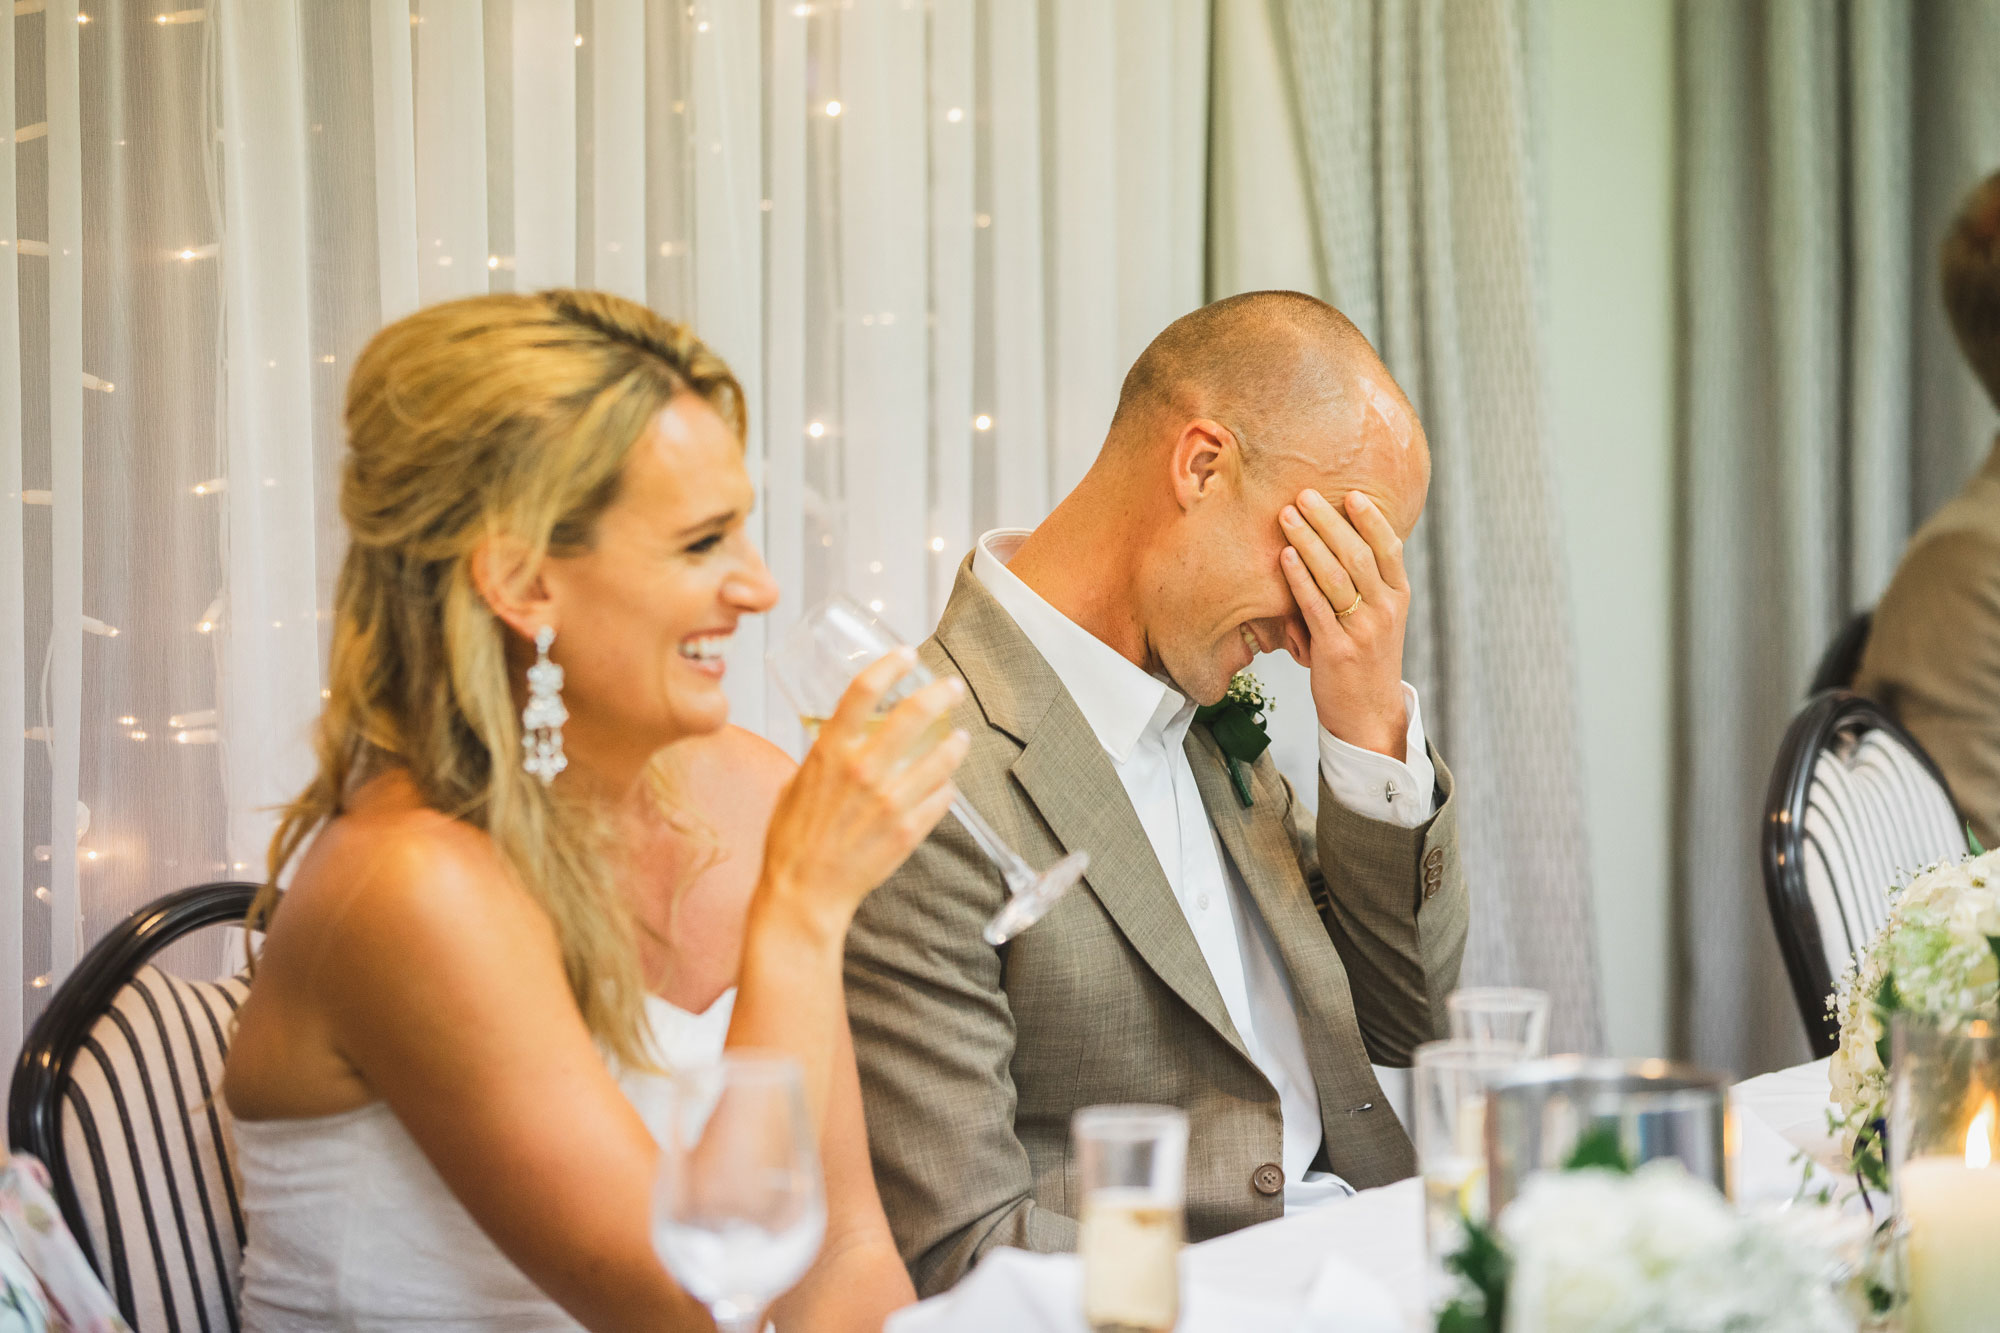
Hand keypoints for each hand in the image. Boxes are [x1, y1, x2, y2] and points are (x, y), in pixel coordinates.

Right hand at [755, 648, 968, 939]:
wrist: (804, 894)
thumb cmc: (791, 841)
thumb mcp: (795, 784)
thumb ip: (822, 757)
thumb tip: (840, 737)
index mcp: (829, 753)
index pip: (862, 691)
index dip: (889, 665)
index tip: (907, 655)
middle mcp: (863, 771)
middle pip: (914, 714)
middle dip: (940, 694)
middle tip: (952, 687)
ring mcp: (890, 801)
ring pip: (941, 757)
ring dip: (956, 743)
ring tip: (961, 738)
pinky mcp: (909, 830)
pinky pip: (942, 798)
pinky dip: (945, 788)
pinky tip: (944, 784)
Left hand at [1278, 488, 1409, 759]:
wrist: (1368, 714)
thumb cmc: (1367, 660)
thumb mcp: (1380, 619)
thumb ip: (1367, 584)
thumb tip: (1334, 541)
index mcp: (1399, 598)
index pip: (1390, 548)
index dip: (1371, 518)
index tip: (1351, 493)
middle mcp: (1385, 610)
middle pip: (1357, 554)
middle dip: (1328, 521)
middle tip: (1304, 495)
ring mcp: (1362, 630)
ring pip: (1335, 574)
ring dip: (1308, 540)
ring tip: (1287, 516)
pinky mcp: (1336, 649)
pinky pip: (1314, 605)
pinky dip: (1298, 577)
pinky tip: (1284, 556)